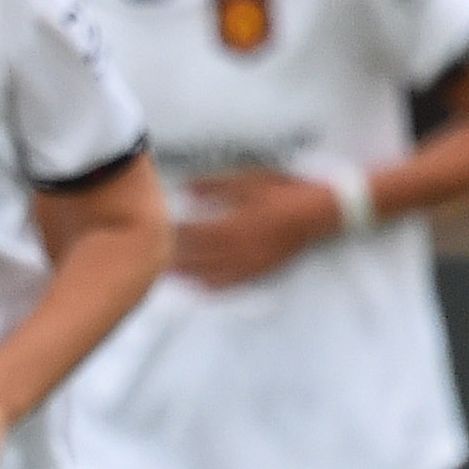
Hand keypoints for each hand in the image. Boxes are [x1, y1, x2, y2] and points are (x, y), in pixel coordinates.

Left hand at [171, 171, 344, 288]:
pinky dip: (209, 288)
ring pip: (207, 275)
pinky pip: (229, 285)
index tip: (154, 231)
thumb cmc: (284, 192)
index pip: (190, 233)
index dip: (170, 234)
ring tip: (163, 274)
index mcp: (231, 225)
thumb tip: (186, 189)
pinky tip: (196, 288)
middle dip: (171, 258)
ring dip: (184, 276)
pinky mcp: (258, 272)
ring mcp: (247, 264)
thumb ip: (214, 186)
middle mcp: (236, 249)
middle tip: (150, 257)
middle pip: (194, 258)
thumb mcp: (247, 181)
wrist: (318, 213)